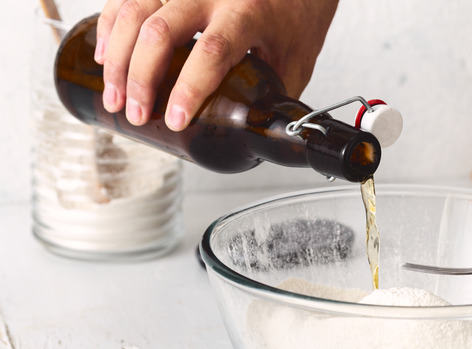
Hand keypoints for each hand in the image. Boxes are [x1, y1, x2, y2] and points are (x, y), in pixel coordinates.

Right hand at [93, 0, 337, 130]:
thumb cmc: (296, 21)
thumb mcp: (295, 65)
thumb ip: (271, 99)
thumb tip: (253, 142)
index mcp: (249, 14)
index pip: (211, 51)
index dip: (188, 89)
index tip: (174, 120)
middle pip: (161, 31)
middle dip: (140, 78)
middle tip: (135, 114)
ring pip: (137, 11)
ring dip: (118, 56)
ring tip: (115, 97)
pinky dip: (110, 25)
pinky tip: (104, 56)